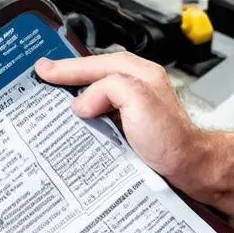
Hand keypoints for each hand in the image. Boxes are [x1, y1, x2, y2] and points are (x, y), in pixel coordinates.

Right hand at [35, 53, 211, 197]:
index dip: (67, 68)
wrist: (189, 169)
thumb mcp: (139, 101)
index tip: (44, 71)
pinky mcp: (131, 126)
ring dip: (74, 97)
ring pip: (97, 93)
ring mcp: (134, 106)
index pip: (95, 63)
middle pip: (95, 74)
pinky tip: (74, 125)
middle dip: (68, 77)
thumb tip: (83, 101)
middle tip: (44, 79)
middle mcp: (137, 87)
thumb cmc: (173, 139)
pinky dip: (84, 116)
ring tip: (51, 101)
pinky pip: (101, 113)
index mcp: (139, 74)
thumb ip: (109, 89)